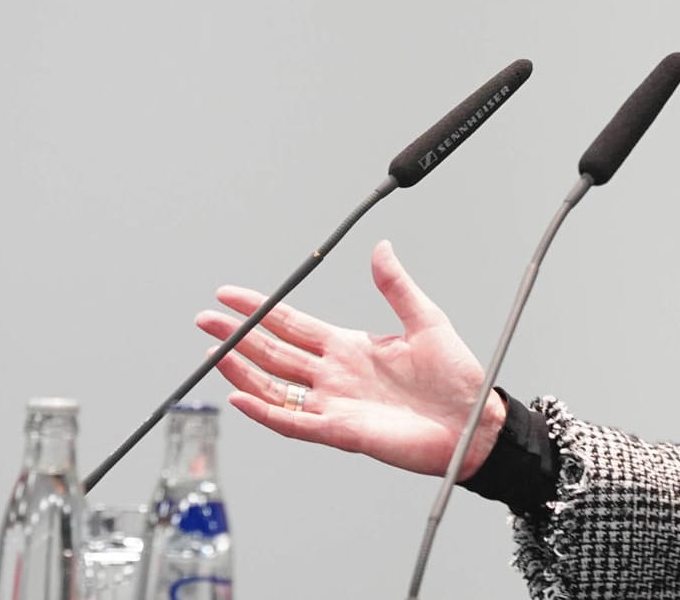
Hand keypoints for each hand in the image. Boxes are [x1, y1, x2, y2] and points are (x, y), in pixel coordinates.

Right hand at [194, 239, 505, 477]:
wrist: (475, 423)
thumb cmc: (457, 379)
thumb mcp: (426, 320)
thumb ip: (397, 286)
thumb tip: (381, 248)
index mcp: (350, 346)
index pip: (292, 324)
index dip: (260, 309)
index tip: (228, 296)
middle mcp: (335, 375)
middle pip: (273, 352)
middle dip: (237, 336)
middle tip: (204, 320)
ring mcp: (335, 404)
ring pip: (275, 388)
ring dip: (242, 372)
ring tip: (212, 355)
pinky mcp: (342, 431)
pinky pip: (295, 422)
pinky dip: (266, 412)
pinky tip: (241, 399)